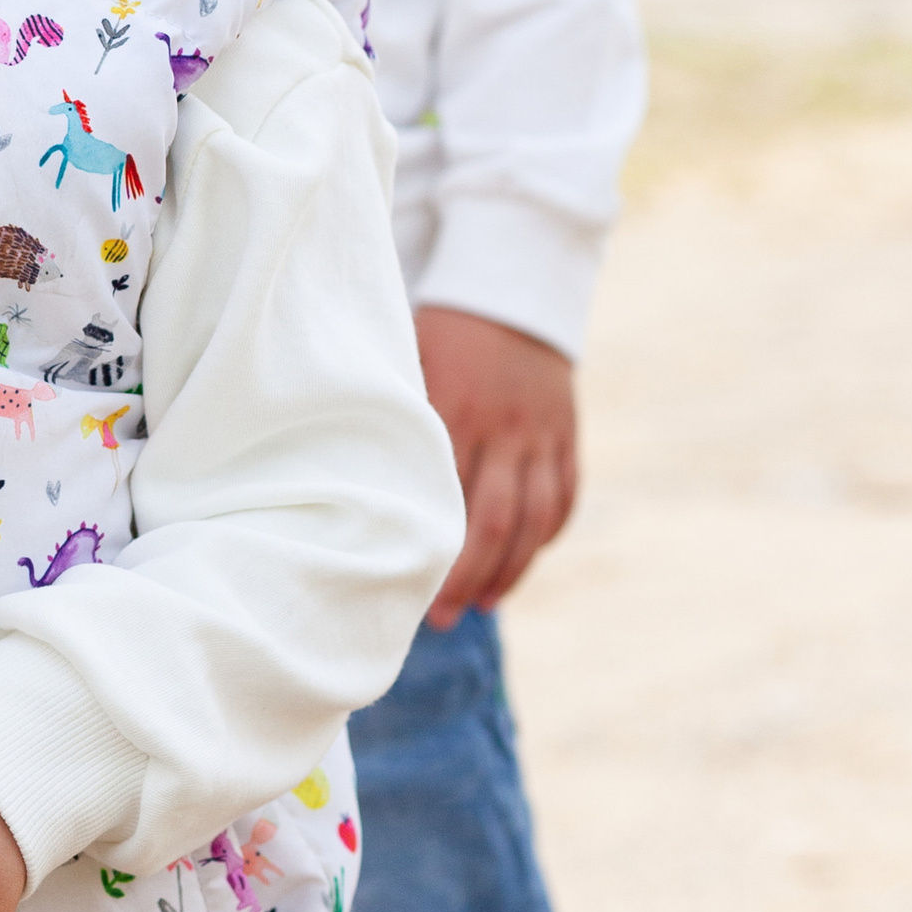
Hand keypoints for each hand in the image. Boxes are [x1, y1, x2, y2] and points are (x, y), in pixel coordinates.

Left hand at [415, 306, 577, 620]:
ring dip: (511, 570)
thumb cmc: (438, 333)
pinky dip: (546, 535)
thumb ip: (388, 416)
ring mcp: (541, 434)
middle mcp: (504, 428)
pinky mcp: (567, 434)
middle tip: (442, 618)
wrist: (510, 292)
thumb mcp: (405, 358)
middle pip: (493, 522)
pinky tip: (521, 563)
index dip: (429, 551)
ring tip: (482, 604)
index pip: (444, 499)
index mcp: (455, 409)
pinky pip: (565, 496)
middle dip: (467, 578)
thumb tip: (343, 478)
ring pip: (534, 518)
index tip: (402, 590)